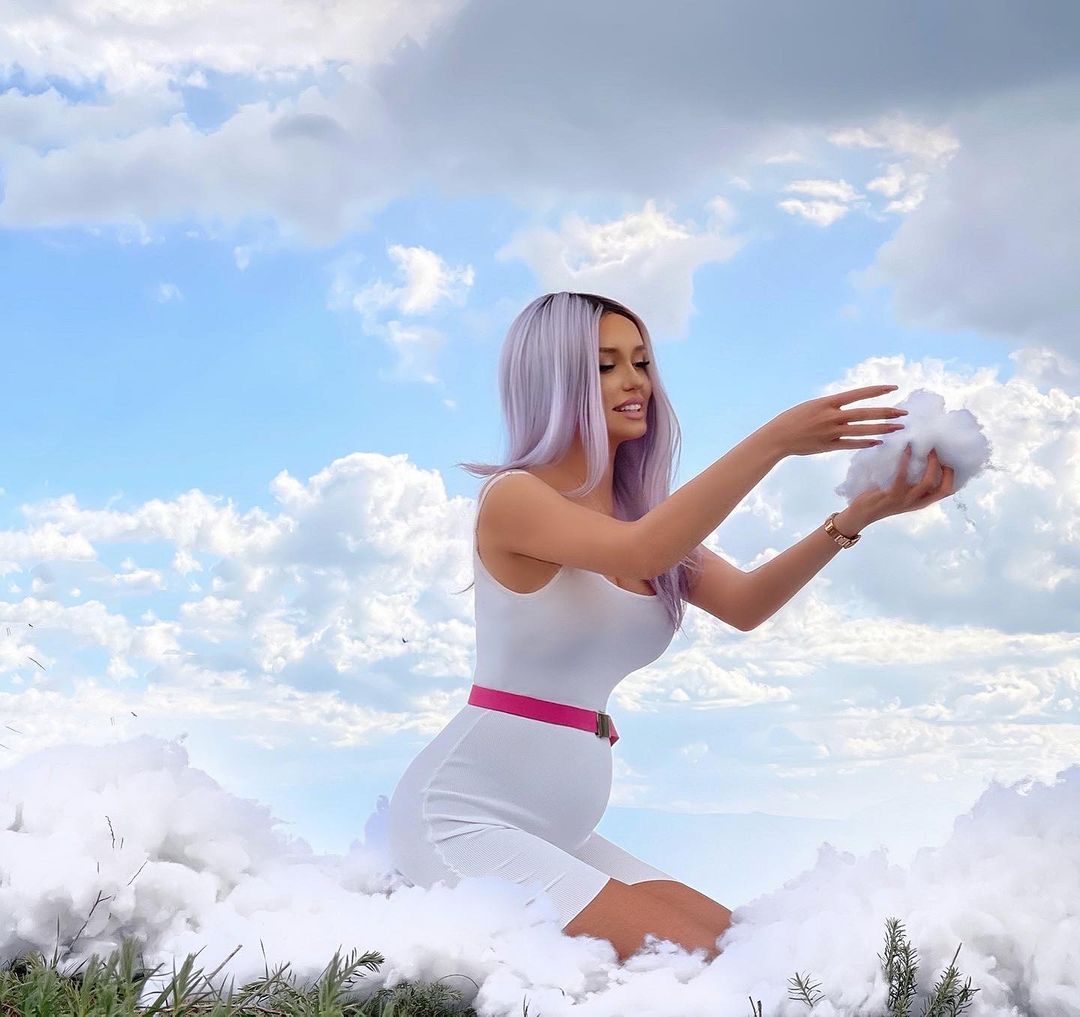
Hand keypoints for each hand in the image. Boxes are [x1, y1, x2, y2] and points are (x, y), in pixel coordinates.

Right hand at [765, 385, 907, 457]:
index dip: (878, 390)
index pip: (858, 394)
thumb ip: (831, 406)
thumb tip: (849, 405)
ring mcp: (831, 432)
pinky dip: (866, 443)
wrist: (777, 437)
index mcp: (827, 402)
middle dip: (887, 412)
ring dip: (883, 429)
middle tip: (904, 413)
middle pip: (866, 413)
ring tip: (898, 428)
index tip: (894, 388)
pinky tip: (878, 442)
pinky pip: (852, 444)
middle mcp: (832, 416)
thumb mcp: (812, 405)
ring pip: (863, 430)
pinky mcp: (829, 446)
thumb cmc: (793, 419)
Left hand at [847, 444, 955, 525]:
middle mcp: (917, 503)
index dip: (954, 478)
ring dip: (932, 463)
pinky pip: (903, 475)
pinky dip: (906, 460)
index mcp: (921, 502)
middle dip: (947, 470)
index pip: (946, 492)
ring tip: (929, 449)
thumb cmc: (880, 500)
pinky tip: (906, 449)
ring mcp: (906, 500)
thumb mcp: (902, 495)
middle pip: (944, 489)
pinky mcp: (892, 495)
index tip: (951, 461)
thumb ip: (912, 484)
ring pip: (928, 482)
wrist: (860, 515)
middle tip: (940, 453)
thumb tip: (919, 460)